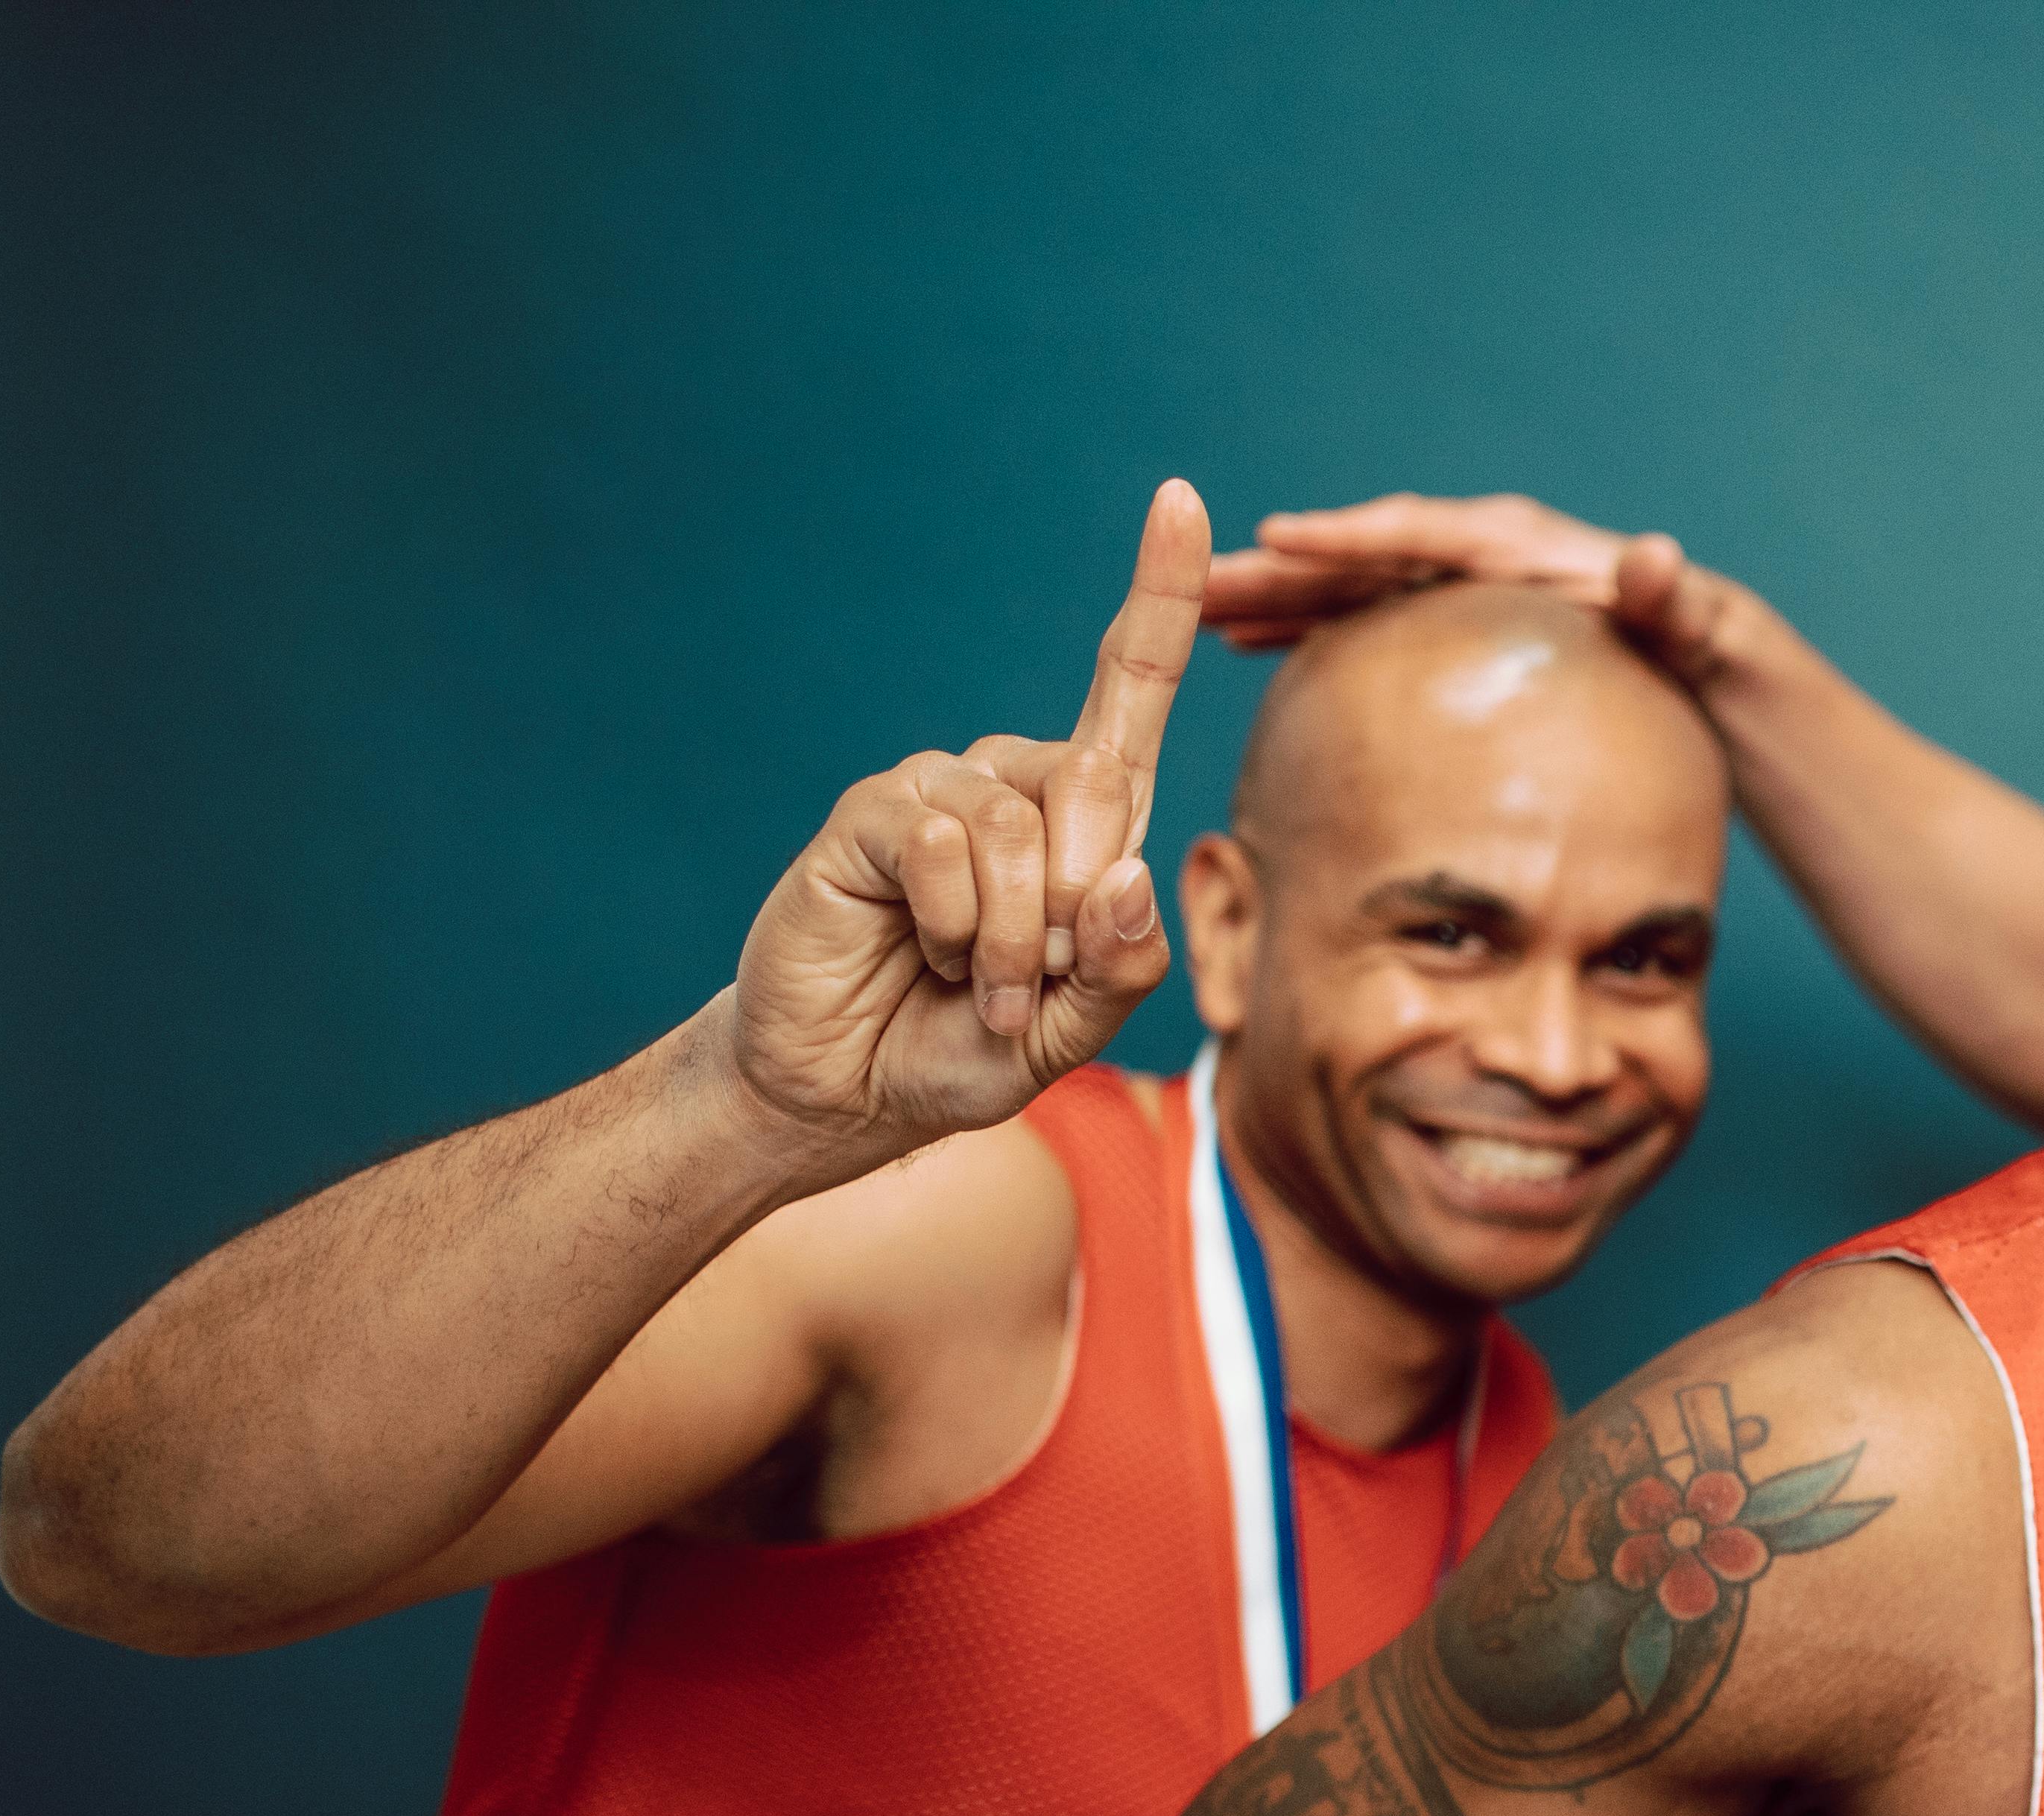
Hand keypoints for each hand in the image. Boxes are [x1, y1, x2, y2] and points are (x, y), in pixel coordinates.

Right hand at [721, 479, 1208, 1152]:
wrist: (857, 1088)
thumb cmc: (973, 1045)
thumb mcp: (1082, 1026)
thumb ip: (1123, 962)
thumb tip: (1123, 870)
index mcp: (1082, 817)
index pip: (1130, 689)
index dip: (1161, 595)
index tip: (1185, 499)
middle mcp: (1013, 783)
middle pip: (1095, 783)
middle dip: (1078, 911)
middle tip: (1031, 985)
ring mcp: (937, 792)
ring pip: (1018, 829)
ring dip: (1013, 939)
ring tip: (983, 986)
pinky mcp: (871, 815)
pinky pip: (940, 843)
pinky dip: (953, 924)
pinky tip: (928, 955)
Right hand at [1204, 491, 1751, 688]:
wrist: (1682, 648)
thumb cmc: (1683, 634)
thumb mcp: (1685, 616)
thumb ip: (1669, 594)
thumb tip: (1658, 558)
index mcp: (1510, 544)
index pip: (1416, 532)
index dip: (1348, 534)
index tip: (1278, 535)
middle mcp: (1464, 553)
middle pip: (1356, 555)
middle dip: (1276, 568)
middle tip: (1194, 582)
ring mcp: (1443, 584)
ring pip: (1339, 586)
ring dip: (1267, 598)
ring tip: (1193, 614)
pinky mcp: (1434, 618)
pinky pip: (1353, 616)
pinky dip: (1299, 626)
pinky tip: (1243, 647)